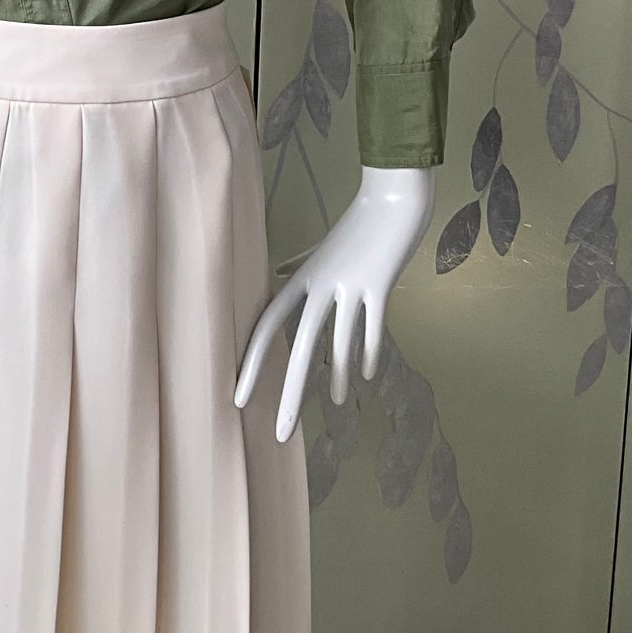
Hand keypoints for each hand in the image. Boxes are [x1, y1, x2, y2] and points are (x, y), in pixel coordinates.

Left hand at [234, 165, 435, 441]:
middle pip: (299, 346)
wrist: (392, 200)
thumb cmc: (355, 226)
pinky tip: (367, 377)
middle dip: (290, 393)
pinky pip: (372, 328)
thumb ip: (298, 263)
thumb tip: (279, 270)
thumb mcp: (320, 248)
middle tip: (281, 432)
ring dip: (338, 377)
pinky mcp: (380, 285)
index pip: (266, 327)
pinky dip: (369, 352)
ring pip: (340, 343)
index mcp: (301, 280)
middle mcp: (320, 286)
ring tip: (335, 405)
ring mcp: (351, 286)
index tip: (239, 398)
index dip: (253, 364)